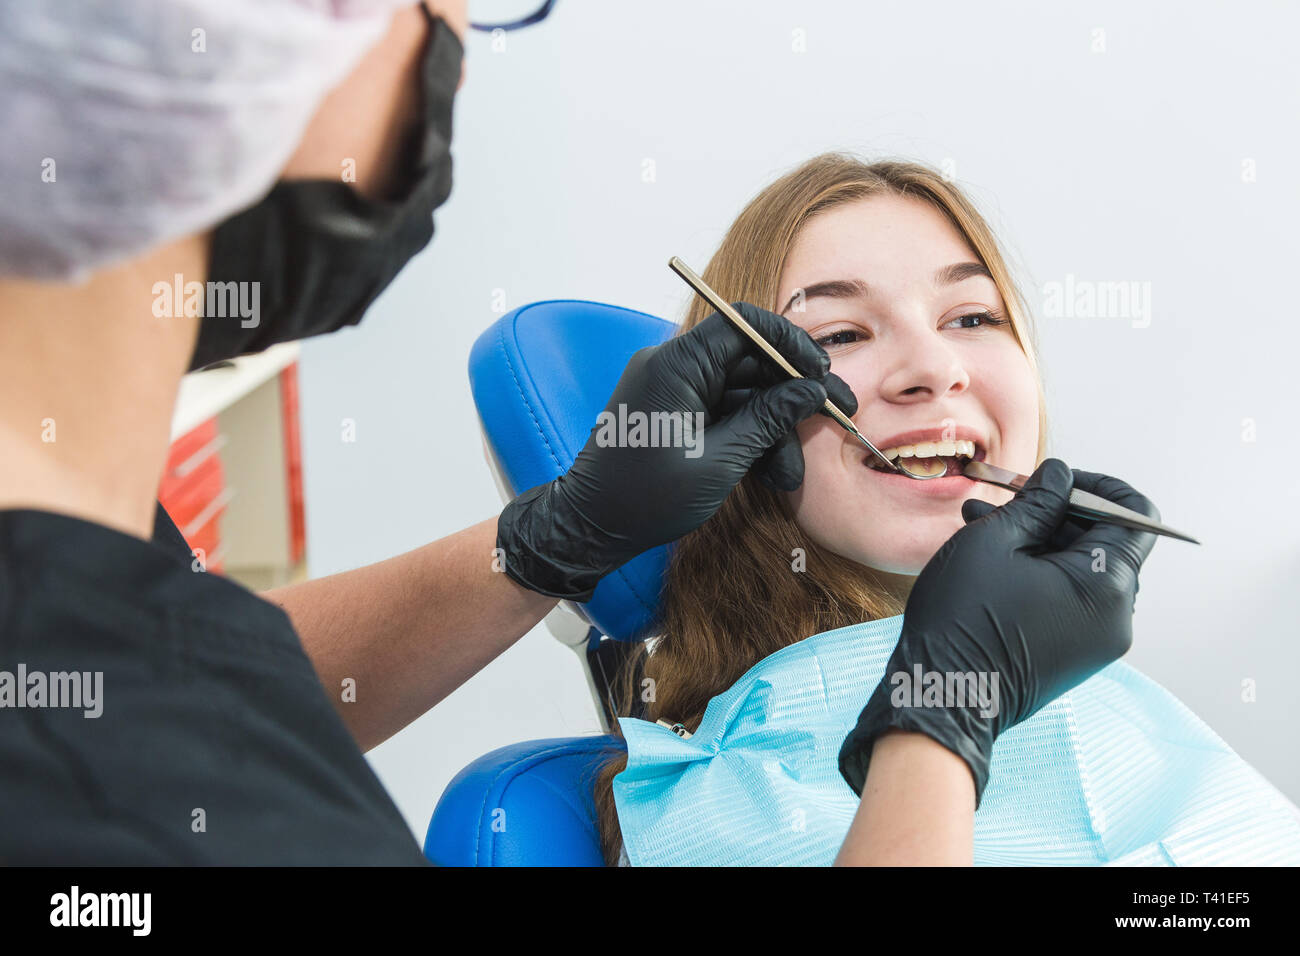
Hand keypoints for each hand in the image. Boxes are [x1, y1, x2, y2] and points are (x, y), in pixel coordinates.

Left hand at [496, 303, 856, 600]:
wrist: (591, 528)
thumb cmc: (645, 497)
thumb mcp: (718, 461)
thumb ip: (767, 420)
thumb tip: (811, 391)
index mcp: (675, 365)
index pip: (742, 324)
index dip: (788, 343)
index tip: (820, 373)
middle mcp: (672, 367)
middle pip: (748, 361)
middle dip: (791, 395)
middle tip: (835, 417)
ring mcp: (673, 390)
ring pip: (742, 393)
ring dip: (772, 429)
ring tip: (789, 476)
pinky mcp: (675, 414)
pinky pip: (724, 411)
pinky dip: (748, 437)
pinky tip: (770, 473)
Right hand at [838, 458, 1159, 807]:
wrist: (943, 697)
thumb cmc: (964, 621)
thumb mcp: (993, 542)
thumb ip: (1036, 502)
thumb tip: (1059, 477)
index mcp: (1105, 584)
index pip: (1134, 514)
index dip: (1097, 486)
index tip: (1054, 480)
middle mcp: (1115, 616)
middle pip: (1105, 541)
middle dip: (1058, 513)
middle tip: (1008, 498)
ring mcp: (1096, 640)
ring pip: (1080, 568)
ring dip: (1040, 541)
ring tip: (984, 521)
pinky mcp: (1073, 653)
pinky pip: (1069, 597)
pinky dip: (1039, 572)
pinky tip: (992, 557)